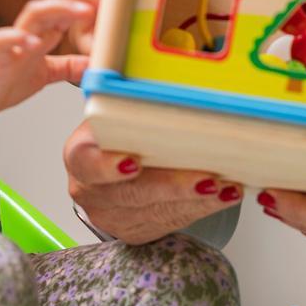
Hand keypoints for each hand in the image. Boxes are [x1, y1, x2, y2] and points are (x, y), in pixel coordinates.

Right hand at [0, 0, 94, 120]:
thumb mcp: (46, 73)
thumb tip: (95, 64)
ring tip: (82, 12)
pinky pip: (4, 40)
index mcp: (42, 34)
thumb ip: (68, 66)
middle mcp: (29, 32)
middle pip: (54, 2)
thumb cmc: (5, 79)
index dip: (90, 2)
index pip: (67, 9)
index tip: (115, 1)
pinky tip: (34, 43)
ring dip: (58, 9)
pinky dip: (18, 38)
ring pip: (33, 14)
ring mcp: (12, 42)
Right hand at [63, 120, 243, 244]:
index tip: (134, 162)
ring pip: (156, 213)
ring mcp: (112, 214)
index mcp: (80, 154)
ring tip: (225, 185)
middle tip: (206, 178)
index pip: (87, 162)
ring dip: (196, 200)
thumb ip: (128, 102)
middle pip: (131, 193)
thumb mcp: (112, 110)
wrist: (109, 160)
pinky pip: (170, 222)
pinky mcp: (135, 231)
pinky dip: (200, 208)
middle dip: (173, 186)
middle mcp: (90, 189)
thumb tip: (160, 74)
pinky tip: (221, 195)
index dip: (108, 166)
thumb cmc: (116, 131)